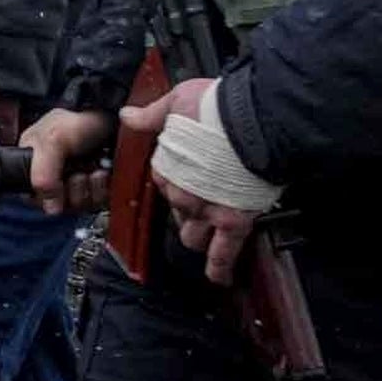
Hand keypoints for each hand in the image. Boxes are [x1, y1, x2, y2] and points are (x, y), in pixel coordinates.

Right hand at [22, 106, 111, 212]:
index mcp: (34, 164)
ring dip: (88, 189)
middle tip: (78, 170)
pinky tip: (103, 174)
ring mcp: (78, 184)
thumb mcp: (52, 139)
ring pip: (78, 205)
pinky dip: (102, 190)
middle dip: (71, 189)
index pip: (32, 195)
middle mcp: (54, 176)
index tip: (56, 182)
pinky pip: (98, 204)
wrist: (113, 116)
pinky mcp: (99, 190)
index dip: (45, 194)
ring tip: (93, 169)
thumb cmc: (81, 122)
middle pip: (57, 204)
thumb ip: (42, 171)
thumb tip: (49, 207)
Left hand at [124, 74, 257, 279]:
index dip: (177, 178)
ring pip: (194, 234)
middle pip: (179, 209)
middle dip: (188, 206)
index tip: (188, 173)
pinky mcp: (234, 221)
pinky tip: (219, 279)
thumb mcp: (177, 101)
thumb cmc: (216, 106)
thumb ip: (152, 115)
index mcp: (166, 167)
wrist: (254, 118)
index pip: (164, 181)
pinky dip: (220, 268)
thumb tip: (127, 117)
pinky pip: (224, 252)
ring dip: (198, 234)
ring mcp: (206, 210)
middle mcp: (181, 193)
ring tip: (206, 235)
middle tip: (205, 197)